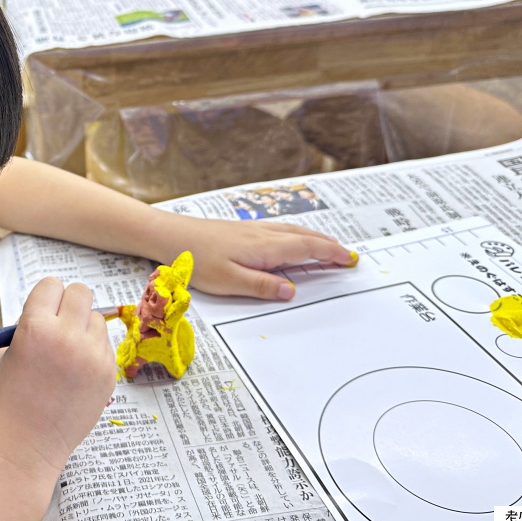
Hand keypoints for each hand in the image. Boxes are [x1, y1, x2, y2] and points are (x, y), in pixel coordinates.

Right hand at [0, 277, 114, 481]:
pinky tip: (74, 376)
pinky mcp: (108, 375)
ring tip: (64, 357)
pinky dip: (92, 352)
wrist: (24, 449)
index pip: (51, 285)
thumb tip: (52, 306)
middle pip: (81, 292)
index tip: (41, 311)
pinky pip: (105, 346)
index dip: (44, 298)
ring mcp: (93, 357)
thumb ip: (30, 325)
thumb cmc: (7, 401)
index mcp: (36, 328)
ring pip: (96, 319)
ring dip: (82, 329)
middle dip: (68, 304)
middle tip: (58, 325)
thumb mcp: (6, 353)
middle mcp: (68, 338)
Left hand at [152, 214, 356, 300]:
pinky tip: (293, 237)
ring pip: (293, 231)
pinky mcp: (243, 230)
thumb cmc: (196, 259)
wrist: (172, 236)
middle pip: (304, 237)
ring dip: (314, 237)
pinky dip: (297, 233)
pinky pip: (280, 229)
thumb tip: (291, 291)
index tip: (350, 259)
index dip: (330, 254)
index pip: (306, 249)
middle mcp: (263, 235)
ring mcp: (253, 230)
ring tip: (329, 244)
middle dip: (329, 245)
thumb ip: (261, 286)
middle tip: (349, 254)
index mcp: (265, 248)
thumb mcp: (228, 281)